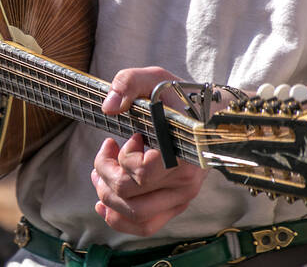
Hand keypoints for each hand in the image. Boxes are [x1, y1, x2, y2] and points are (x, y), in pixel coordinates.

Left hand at [92, 67, 207, 235]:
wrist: (206, 115)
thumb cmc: (177, 98)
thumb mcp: (153, 79)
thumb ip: (128, 83)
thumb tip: (108, 108)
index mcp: (184, 153)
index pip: (142, 173)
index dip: (123, 157)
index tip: (127, 137)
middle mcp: (186, 182)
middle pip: (129, 196)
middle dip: (105, 173)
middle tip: (106, 151)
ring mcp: (182, 197)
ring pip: (135, 216)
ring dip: (107, 197)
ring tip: (100, 175)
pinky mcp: (176, 205)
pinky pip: (146, 227)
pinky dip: (119, 221)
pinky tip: (104, 205)